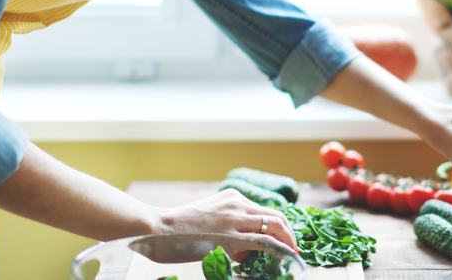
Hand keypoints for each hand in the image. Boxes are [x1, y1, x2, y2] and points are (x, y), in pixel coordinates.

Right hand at [157, 189, 296, 260]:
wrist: (157, 228)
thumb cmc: (177, 229)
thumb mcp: (209, 220)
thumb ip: (228, 227)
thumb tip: (243, 249)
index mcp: (232, 197)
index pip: (264, 210)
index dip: (279, 225)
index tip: (285, 239)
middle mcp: (237, 203)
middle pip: (275, 215)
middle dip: (289, 233)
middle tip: (294, 247)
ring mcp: (234, 218)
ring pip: (274, 225)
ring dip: (287, 240)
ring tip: (292, 253)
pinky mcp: (230, 235)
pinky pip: (263, 240)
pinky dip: (280, 248)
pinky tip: (287, 256)